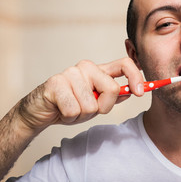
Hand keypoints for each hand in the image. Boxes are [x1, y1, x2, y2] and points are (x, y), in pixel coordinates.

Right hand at [16, 58, 143, 131]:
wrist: (40, 111)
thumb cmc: (70, 105)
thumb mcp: (96, 102)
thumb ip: (113, 96)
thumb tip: (133, 91)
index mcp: (99, 70)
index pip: (124, 64)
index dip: (136, 76)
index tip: (140, 93)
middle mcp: (87, 67)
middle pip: (113, 89)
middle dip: (103, 107)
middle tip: (87, 109)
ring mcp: (71, 73)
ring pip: (92, 105)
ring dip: (82, 115)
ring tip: (71, 109)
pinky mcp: (56, 83)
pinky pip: (74, 110)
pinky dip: (69, 117)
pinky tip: (61, 110)